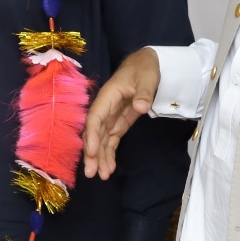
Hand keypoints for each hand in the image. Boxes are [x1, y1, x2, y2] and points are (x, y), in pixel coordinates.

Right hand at [83, 47, 159, 180]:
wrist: (146, 63)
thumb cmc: (144, 68)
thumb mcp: (148, 77)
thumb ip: (144, 92)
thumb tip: (141, 106)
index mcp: (108, 96)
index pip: (96, 117)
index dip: (92, 134)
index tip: (91, 150)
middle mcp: (105, 108)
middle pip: (95, 132)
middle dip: (92, 153)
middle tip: (92, 172)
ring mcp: (111, 117)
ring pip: (101, 140)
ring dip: (100, 157)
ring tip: (102, 176)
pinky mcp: (118, 123)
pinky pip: (110, 140)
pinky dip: (109, 153)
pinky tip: (108, 168)